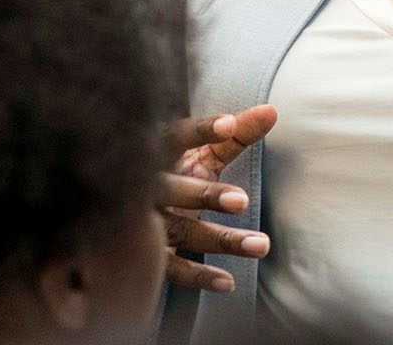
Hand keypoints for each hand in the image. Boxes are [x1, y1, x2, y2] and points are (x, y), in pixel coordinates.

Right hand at [157, 106, 276, 292]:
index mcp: (157, 153)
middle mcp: (147, 187)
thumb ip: (235, 135)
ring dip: (221, 239)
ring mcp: (143, 224)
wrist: (120, 216)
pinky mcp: (145, 255)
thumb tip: (272, 111)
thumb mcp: (201, 153)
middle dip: (206, 194)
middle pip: (174, 189)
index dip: (200, 131)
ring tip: (261, 245)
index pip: (176, 137)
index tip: (229, 124)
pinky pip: (171, 269)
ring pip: (180, 231)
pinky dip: (200, 275)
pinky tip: (229, 281)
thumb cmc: (174, 173)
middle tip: (243, 200)